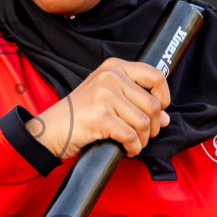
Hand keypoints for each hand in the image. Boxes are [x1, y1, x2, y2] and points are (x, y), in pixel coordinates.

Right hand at [27, 58, 170, 159]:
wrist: (50, 129)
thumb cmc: (79, 114)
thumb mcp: (106, 95)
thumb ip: (135, 100)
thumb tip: (166, 118)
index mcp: (114, 67)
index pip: (155, 75)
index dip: (164, 96)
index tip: (160, 110)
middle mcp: (110, 77)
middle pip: (153, 104)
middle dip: (153, 126)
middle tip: (143, 135)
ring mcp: (105, 96)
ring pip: (144, 122)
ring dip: (143, 139)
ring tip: (133, 143)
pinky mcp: (101, 116)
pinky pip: (131, 136)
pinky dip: (133, 148)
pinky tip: (126, 149)